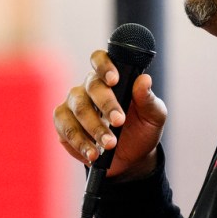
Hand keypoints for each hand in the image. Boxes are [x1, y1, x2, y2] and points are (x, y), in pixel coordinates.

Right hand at [53, 49, 167, 179]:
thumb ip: (148, 99)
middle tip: (119, 122)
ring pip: (78, 110)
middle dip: (106, 105)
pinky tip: (93, 154)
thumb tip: (144, 79)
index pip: (100, 59)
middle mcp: (88, 88)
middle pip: (90, 87)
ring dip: (94, 128)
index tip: (114, 80)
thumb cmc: (141, 129)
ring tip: (110, 144)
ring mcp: (73, 105)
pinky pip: (66, 129)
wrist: (131, 158)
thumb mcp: (153, 116)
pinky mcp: (63, 124)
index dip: (104, 66)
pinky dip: (80, 143)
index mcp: (110, 78)